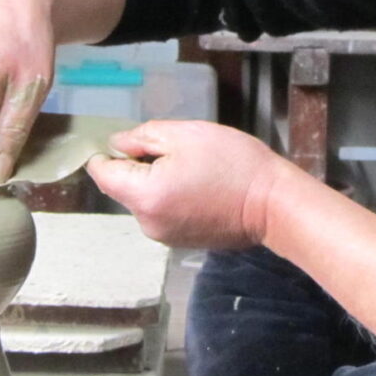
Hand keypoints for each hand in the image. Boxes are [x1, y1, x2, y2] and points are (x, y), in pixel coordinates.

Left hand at [87, 120, 288, 248]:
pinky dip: (172, 197)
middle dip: (139, 166)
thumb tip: (117, 143)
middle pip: (124, 187)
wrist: (273, 204)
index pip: (102, 174)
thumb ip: (144, 136)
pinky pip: (163, 212)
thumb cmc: (233, 163)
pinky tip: (200, 186)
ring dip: (157, 181)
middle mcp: (147, 223)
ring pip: (144, 199)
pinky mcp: (180, 241)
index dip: (106, 153)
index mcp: (144, 196)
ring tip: (194, 167)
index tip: (124, 140)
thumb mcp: (187, 134)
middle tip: (176, 148)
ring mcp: (164, 236)